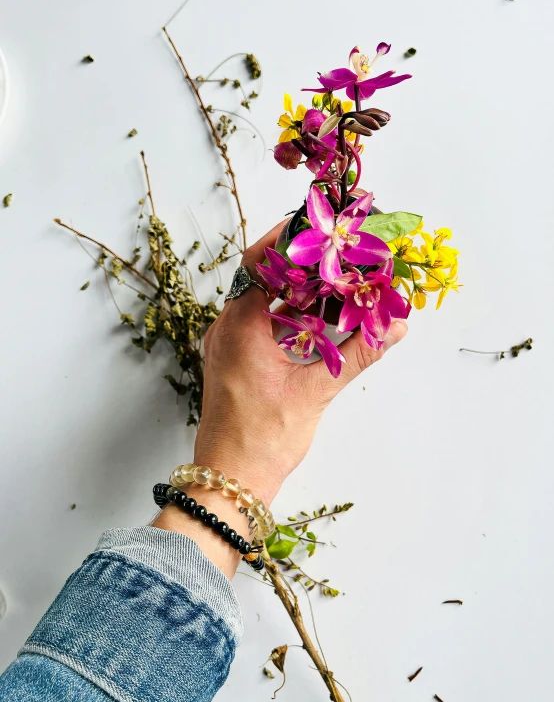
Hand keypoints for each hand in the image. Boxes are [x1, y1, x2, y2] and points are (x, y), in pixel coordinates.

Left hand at [195, 222, 407, 505]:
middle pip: (258, 275)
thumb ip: (358, 356)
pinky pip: (255, 320)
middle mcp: (226, 328)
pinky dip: (282, 310)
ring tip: (327, 276)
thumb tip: (393, 329)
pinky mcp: (232, 359)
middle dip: (296, 258)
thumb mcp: (316, 393)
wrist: (229, 479)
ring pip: (257, 297)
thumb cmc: (262, 440)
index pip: (260, 262)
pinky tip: (311, 317)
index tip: (319, 222)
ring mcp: (226, 344)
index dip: (289, 237)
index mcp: (239, 326)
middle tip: (333, 248)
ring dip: (290, 285)